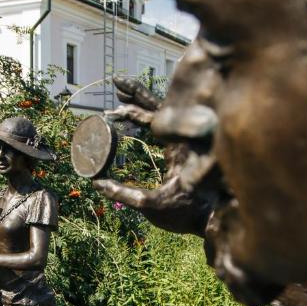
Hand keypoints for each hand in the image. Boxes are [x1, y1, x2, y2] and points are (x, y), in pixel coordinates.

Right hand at [92, 77, 214, 235]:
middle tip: (117, 84)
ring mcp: (182, 142)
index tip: (116, 108)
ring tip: (120, 98)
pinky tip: (129, 116)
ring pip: (162, 113)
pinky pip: (163, 126)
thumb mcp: (151, 206)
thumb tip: (97, 184)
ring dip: (141, 103)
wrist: (209, 220)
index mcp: (179, 148)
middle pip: (160, 106)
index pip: (158, 116)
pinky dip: (145, 118)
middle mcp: (183, 139)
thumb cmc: (185, 214)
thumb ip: (124, 193)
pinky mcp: (179, 149)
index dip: (137, 108)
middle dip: (138, 94)